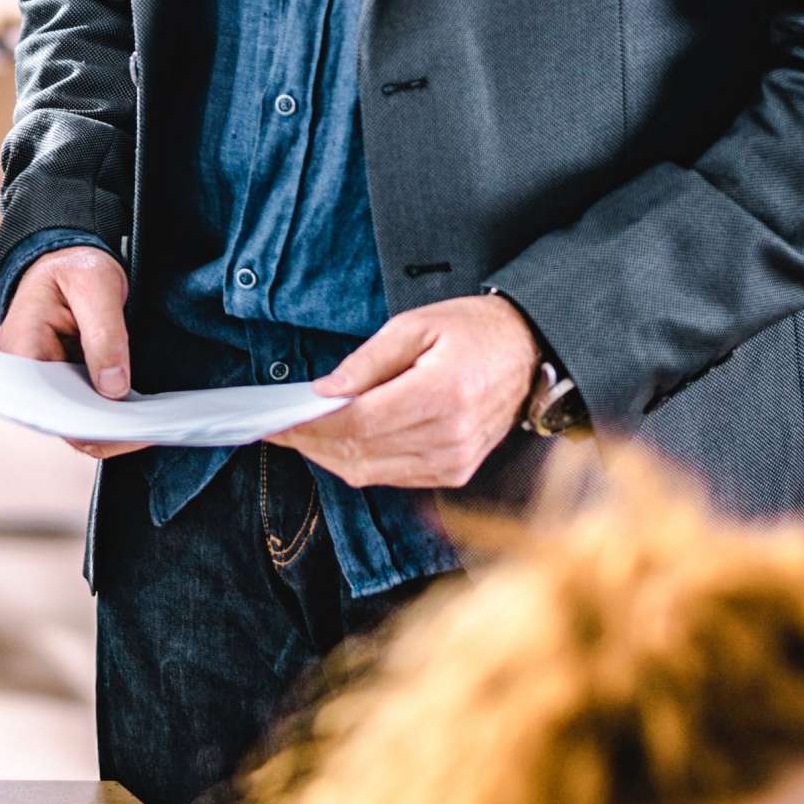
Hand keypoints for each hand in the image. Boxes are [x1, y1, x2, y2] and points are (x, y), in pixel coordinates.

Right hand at [0, 245, 144, 458]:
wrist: (74, 258)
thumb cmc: (76, 264)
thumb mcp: (95, 285)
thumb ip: (105, 334)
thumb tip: (113, 388)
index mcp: (22, 344)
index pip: (44, 401)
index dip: (81, 421)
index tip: (120, 425)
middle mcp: (28, 369)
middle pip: (61, 417)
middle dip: (102, 428)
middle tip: (144, 430)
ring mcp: (48, 377)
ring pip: (76, 417)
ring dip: (110, 422)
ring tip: (146, 425)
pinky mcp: (68, 379)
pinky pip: (87, 405)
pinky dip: (112, 410)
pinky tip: (138, 411)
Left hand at [275, 293, 538, 490]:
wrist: (527, 351)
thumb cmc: (470, 331)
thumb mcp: (414, 326)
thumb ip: (366, 362)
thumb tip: (323, 393)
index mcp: (441, 394)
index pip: (360, 423)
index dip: (312, 426)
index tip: (276, 420)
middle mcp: (450, 437)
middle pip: (360, 452)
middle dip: (311, 442)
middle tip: (277, 428)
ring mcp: (455, 461)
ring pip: (371, 471)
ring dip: (330, 456)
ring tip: (300, 435)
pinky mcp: (456, 472)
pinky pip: (392, 477)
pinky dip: (359, 463)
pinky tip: (337, 444)